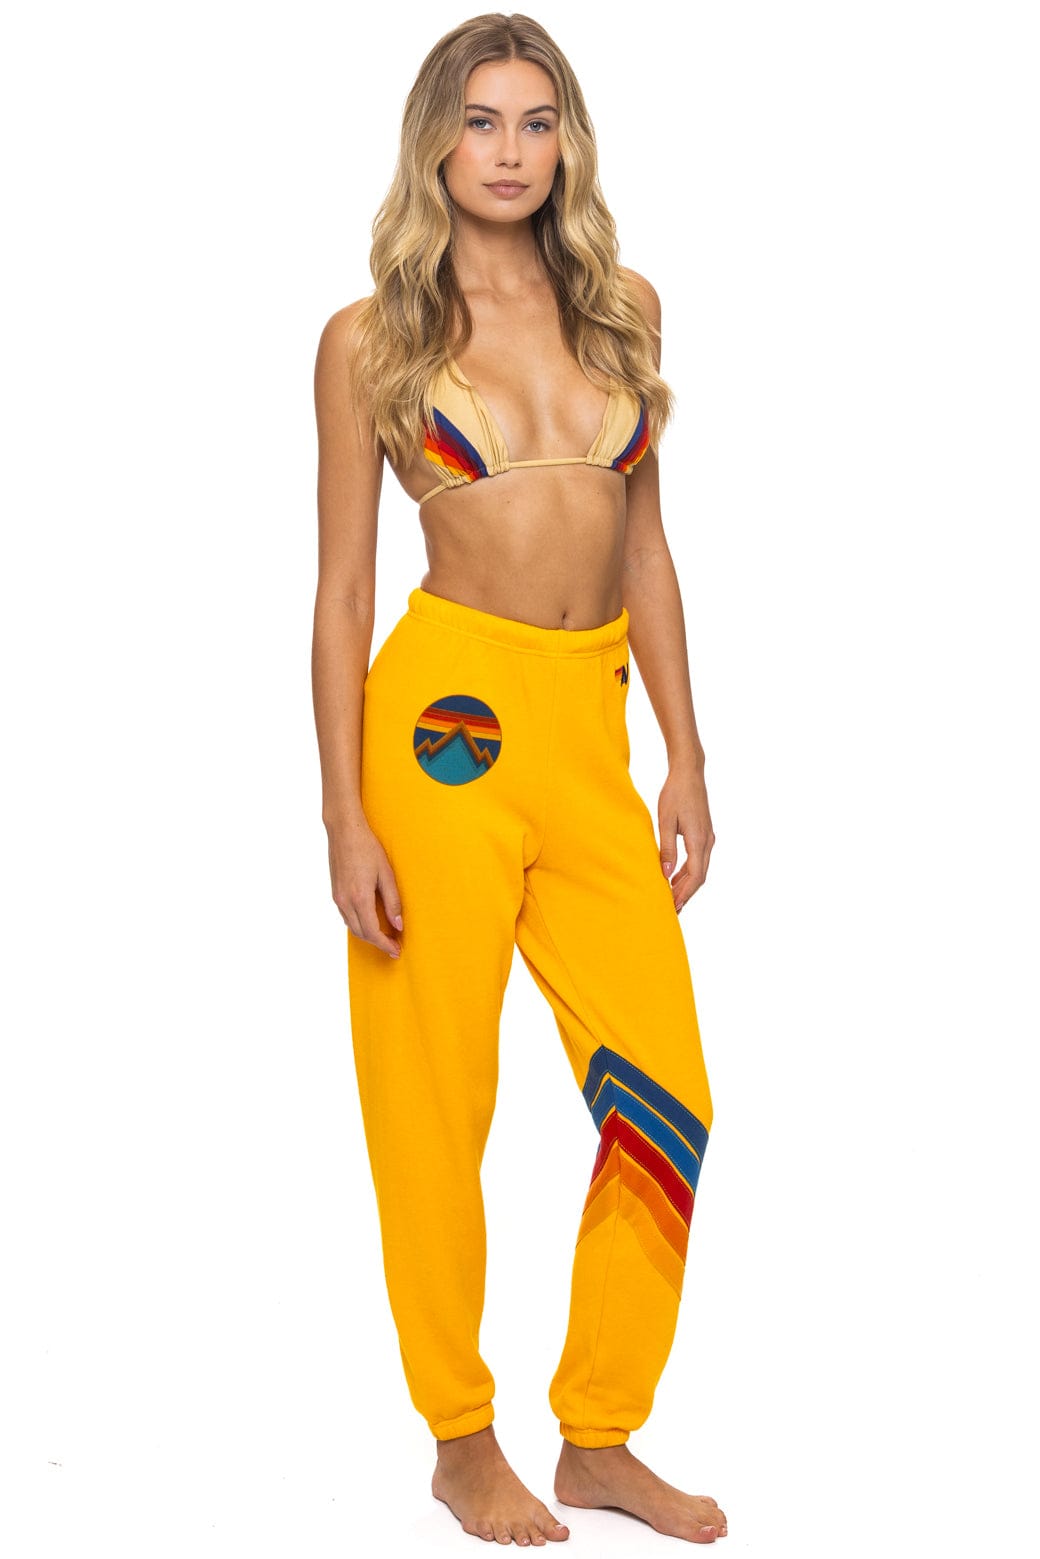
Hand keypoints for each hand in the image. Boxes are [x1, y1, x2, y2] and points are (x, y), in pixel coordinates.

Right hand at [327, 814, 403, 956]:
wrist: (344, 830)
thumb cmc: (367, 848)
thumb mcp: (386, 874)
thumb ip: (392, 901)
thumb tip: (398, 925)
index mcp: (359, 898)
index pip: (373, 932)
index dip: (385, 944)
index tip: (396, 950)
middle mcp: (345, 901)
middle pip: (361, 933)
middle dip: (378, 943)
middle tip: (394, 945)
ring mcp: (337, 897)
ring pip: (352, 926)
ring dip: (368, 935)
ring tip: (385, 935)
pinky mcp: (335, 892)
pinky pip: (346, 916)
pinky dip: (358, 924)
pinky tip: (370, 920)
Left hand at [657, 763, 714, 911]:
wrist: (689, 772)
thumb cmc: (675, 794)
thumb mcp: (665, 821)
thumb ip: (666, 848)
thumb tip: (665, 874)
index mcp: (699, 840)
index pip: (695, 876)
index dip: (684, 894)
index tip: (673, 906)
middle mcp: (708, 841)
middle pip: (700, 877)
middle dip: (686, 894)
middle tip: (672, 910)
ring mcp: (708, 837)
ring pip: (700, 869)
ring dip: (687, 884)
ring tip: (672, 897)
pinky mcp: (704, 833)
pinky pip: (698, 859)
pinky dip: (688, 871)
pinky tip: (674, 876)